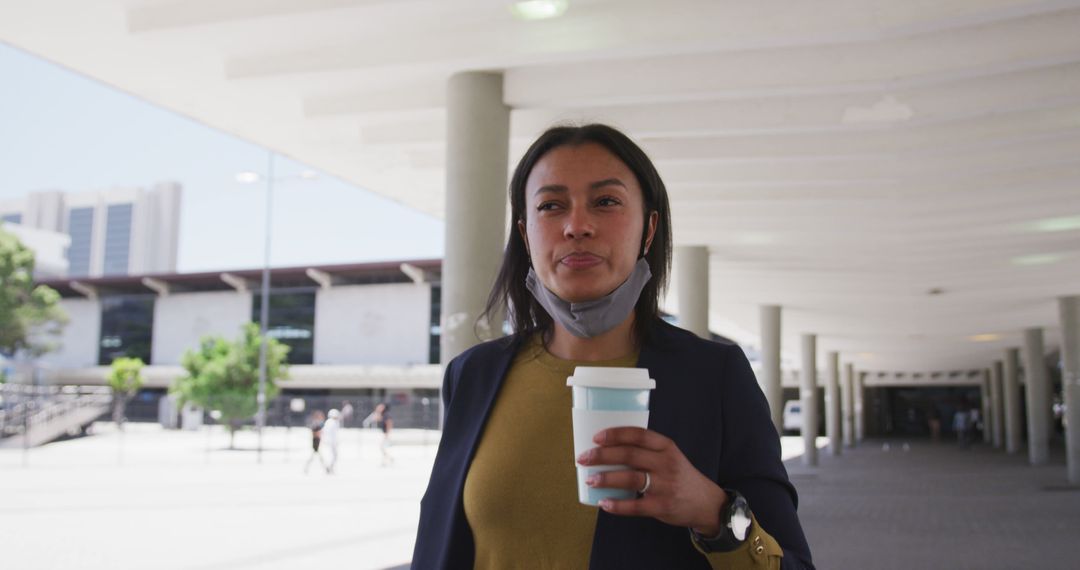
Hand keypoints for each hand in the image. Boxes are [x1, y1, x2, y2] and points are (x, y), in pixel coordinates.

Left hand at [577, 427, 727, 534]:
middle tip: (583, 458)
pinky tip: (604, 503)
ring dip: (606, 479)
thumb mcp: (670, 457)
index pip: (638, 435)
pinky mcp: (662, 506)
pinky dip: (617, 505)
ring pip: (630, 479)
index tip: (596, 437)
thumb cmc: (680, 477)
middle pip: (629, 455)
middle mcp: (666, 463)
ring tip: (590, 480)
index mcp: (666, 447)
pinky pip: (635, 506)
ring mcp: (665, 485)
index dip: (615, 434)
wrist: (707, 503)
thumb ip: (647, 452)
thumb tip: (608, 451)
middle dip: (602, 456)